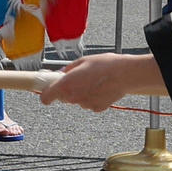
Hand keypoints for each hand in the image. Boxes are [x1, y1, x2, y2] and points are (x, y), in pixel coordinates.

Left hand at [38, 52, 154, 112]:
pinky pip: (89, 103)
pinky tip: (101, 88)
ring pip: (77, 99)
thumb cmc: (104, 65)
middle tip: (78, 78)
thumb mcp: (82, 61)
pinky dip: (92, 97)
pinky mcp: (96, 108)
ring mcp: (85, 104)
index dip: (46, 94)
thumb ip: (68, 70)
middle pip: (62, 97)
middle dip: (66, 89)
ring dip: (81, 92)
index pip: (46, 97)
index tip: (48, 89)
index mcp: (66, 85)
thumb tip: (60, 74)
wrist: (125, 74)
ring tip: (94, 81)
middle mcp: (73, 97)